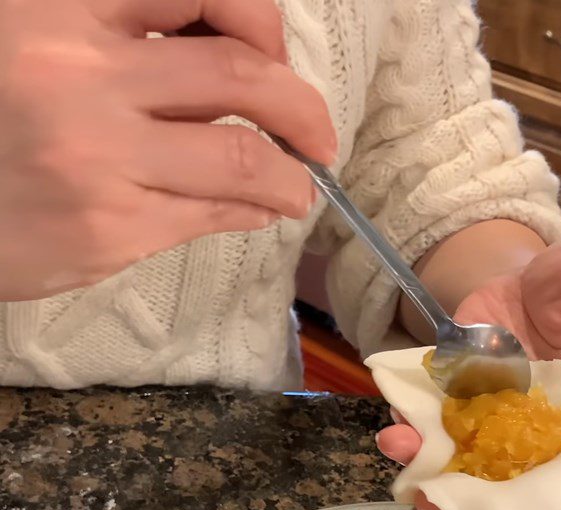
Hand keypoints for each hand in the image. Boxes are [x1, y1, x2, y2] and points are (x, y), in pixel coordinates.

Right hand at [0, 0, 335, 300]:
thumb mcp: (32, 34)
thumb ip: (119, 34)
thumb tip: (232, 54)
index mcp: (58, 8)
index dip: (257, 18)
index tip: (270, 51)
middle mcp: (80, 74)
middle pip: (238, 72)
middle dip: (300, 104)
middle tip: (320, 134)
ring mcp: (97, 157)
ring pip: (242, 156)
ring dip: (292, 175)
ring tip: (301, 187)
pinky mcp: (109, 228)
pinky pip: (211, 213)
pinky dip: (254, 209)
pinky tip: (262, 209)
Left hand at [377, 232, 560, 509]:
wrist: (526, 265)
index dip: (547, 493)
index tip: (515, 505)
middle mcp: (538, 428)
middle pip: (509, 478)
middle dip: (473, 494)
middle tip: (438, 498)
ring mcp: (491, 416)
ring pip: (464, 460)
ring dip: (433, 469)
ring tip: (406, 459)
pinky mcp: (454, 398)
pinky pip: (432, 427)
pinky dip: (413, 434)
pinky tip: (395, 431)